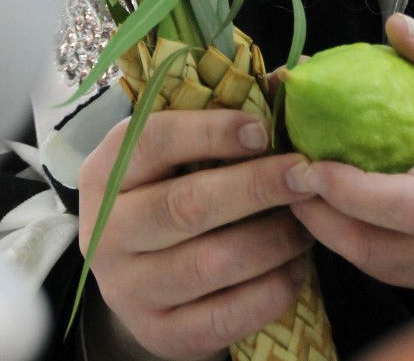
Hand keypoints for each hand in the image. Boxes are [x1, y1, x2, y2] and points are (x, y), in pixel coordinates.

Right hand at [77, 108, 316, 360]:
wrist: (142, 282)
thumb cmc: (168, 193)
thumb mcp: (174, 154)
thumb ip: (219, 117)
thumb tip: (288, 78)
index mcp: (105, 171)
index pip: (153, 141)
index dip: (212, 132)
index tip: (264, 130)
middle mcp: (106, 231)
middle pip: (187, 205)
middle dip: (256, 186)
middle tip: (306, 174)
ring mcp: (128, 289)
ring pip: (212, 263)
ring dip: (273, 239)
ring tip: (308, 222)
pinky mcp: (160, 334)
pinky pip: (226, 316)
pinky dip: (272, 289)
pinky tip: (296, 267)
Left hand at [284, 14, 413, 311]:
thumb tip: (397, 27)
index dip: (356, 193)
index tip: (310, 165)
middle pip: (382, 247)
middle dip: (321, 212)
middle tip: (281, 168)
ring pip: (378, 266)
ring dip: (327, 228)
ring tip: (292, 181)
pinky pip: (388, 270)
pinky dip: (349, 238)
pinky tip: (324, 202)